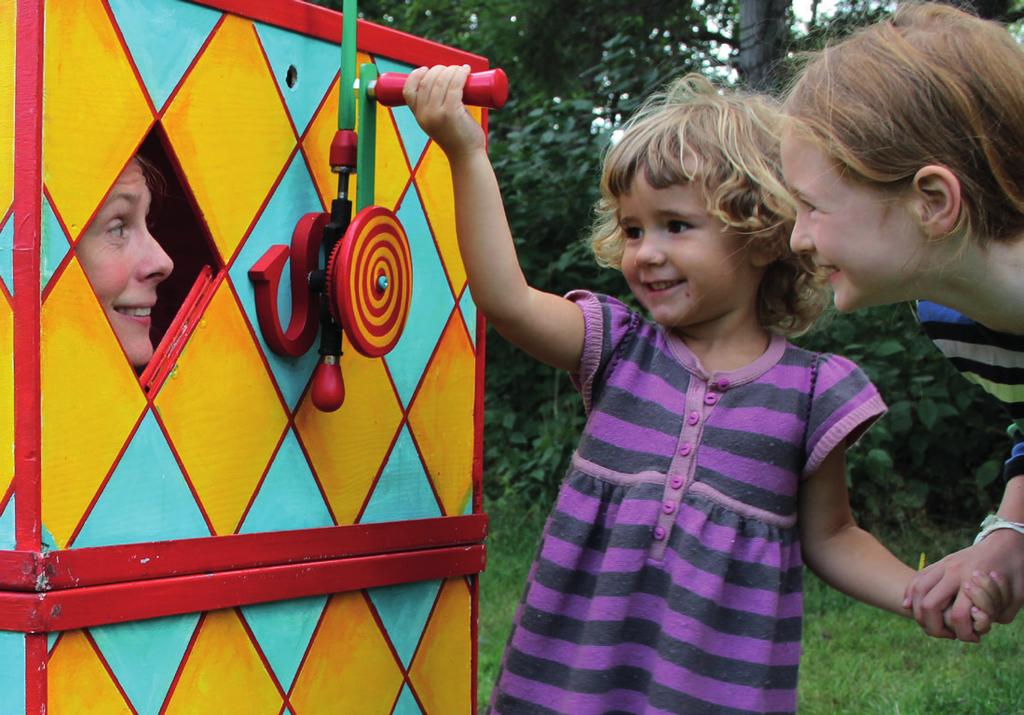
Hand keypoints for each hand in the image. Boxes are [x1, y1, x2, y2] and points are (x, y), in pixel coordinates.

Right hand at [402, 65, 485, 158]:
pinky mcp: (452, 113)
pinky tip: (466, 70)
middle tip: (451, 70)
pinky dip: (460, 74)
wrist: (466, 156)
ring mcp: (437, 114)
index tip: (427, 69)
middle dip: (439, 70)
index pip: (408, 90)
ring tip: (461, 70)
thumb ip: (436, 108)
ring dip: (452, 70)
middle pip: (427, 81)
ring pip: (441, 81)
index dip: (416, 75)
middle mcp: (425, 115)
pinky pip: (454, 86)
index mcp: (419, 116)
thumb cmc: (456, 137)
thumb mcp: (438, 123)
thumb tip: (446, 84)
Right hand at [904, 529, 1023, 640]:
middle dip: (933, 627)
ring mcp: (944, 564)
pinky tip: (909, 605)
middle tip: (946, 634)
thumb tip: (978, 625)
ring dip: (918, 612)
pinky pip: (917, 578)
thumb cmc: (1015, 570)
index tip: (974, 637)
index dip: (963, 634)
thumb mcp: (1017, 596)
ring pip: (917, 590)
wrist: (1007, 541)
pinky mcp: (941, 562)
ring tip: (928, 623)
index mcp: (974, 580)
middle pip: (929, 605)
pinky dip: (910, 593)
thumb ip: (999, 614)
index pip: (957, 616)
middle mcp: (953, 572)